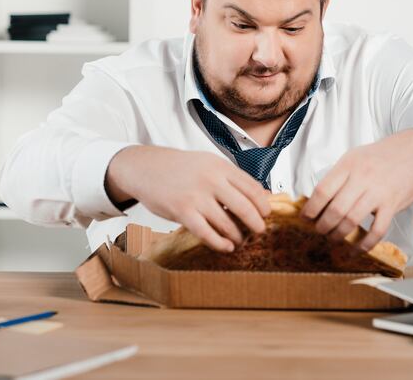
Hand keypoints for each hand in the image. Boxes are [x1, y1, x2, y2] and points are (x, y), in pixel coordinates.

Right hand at [105, 145, 270, 251]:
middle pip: (245, 207)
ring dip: (238, 236)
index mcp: (220, 166)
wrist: (146, 168)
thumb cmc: (181, 168)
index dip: (263, 205)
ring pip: (227, 223)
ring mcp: (196, 196)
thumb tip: (265, 195)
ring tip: (240, 240)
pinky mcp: (182, 212)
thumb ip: (235, 179)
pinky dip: (220, 243)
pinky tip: (226, 246)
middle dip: (256, 224)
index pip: (252, 188)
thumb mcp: (210, 164)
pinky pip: (206, 233)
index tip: (266, 214)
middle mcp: (211, 180)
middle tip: (260, 231)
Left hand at [300, 129, 412, 250]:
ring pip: (352, 220)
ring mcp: (378, 192)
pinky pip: (376, 230)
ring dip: (339, 235)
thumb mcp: (355, 157)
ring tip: (334, 238)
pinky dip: (364, 244)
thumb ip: (338, 176)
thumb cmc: (382, 156)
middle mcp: (362, 178)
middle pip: (335, 209)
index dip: (311, 208)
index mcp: (348, 165)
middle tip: (319, 231)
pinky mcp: (392, 205)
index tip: (306, 217)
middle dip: (323, 225)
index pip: (323, 190)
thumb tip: (317, 199)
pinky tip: (356, 250)